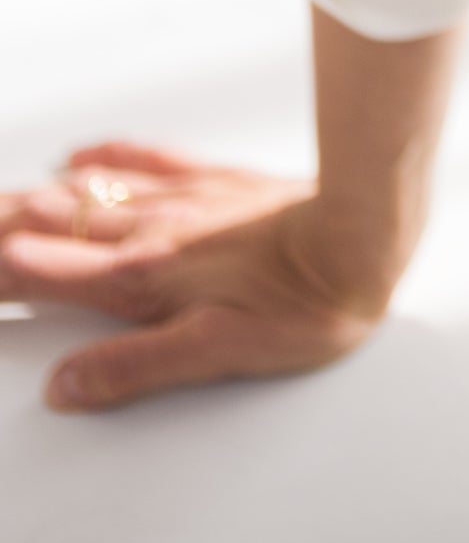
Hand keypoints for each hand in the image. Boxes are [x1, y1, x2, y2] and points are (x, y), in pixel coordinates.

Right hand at [0, 141, 402, 411]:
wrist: (362, 235)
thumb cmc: (299, 302)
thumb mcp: (215, 352)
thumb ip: (133, 368)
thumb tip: (60, 387)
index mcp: (138, 278)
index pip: (33, 271)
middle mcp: (146, 229)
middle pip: (44, 221)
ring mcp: (180, 199)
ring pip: (85, 189)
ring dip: (31, 195)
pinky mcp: (214, 179)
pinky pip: (146, 158)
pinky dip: (104, 156)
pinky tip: (78, 155)